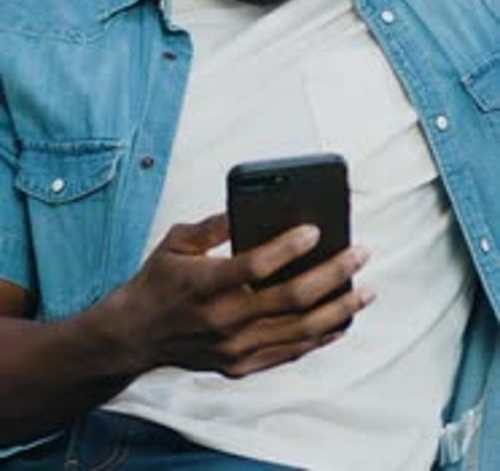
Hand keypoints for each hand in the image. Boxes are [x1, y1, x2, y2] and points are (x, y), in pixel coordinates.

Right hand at [110, 213, 372, 377]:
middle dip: (333, 274)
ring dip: (339, 309)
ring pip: (300, 330)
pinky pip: (290, 352)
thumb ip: (213, 225)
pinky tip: (341, 320)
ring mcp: (235, 348)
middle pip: (291, 299)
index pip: (256, 265)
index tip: (316, 229)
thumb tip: (247, 208)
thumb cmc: (157, 282)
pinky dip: (320, 337)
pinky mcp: (240, 366)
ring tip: (366, 289)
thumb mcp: (176, 242)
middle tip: (360, 253)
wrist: (134, 336)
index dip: (289, 247)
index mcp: (206, 284)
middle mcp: (224, 319)